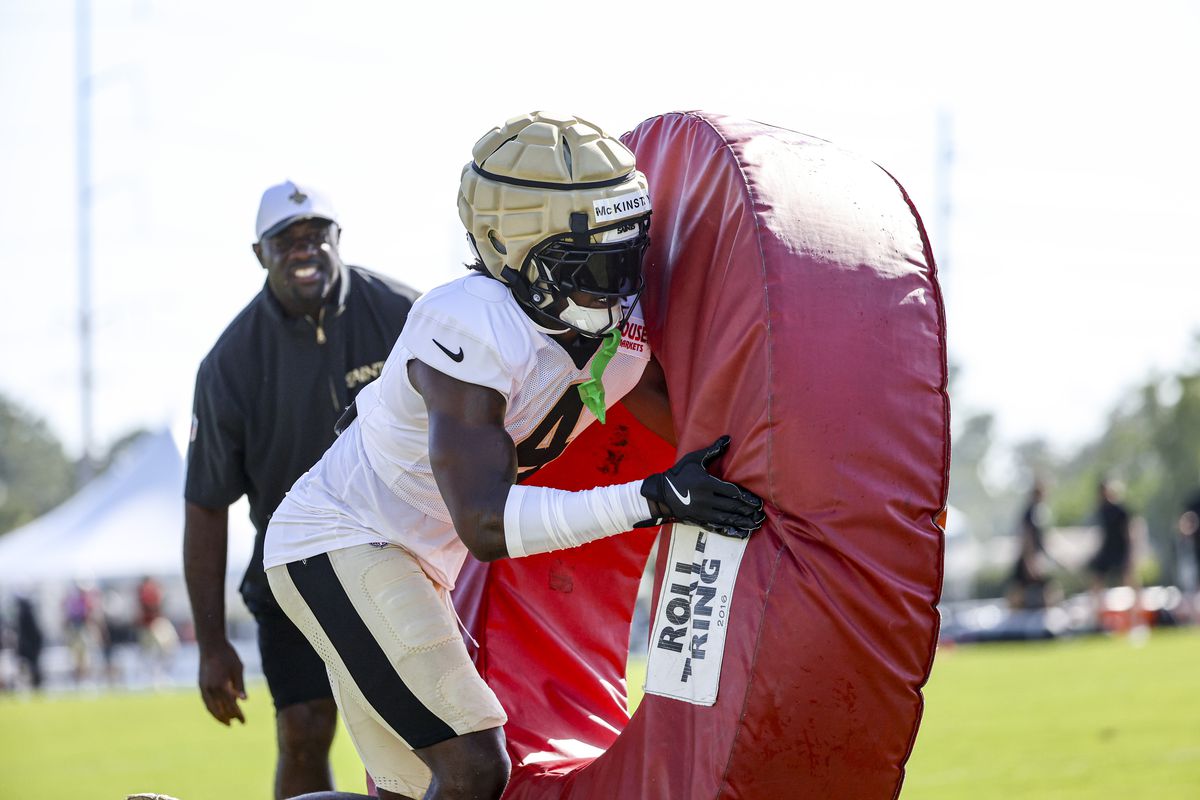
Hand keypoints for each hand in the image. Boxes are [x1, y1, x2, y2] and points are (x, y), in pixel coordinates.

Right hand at [198, 639, 246, 725]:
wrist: (211, 645)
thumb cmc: (227, 655)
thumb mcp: (238, 668)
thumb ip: (240, 686)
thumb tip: (244, 700)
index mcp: (221, 685)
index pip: (231, 706)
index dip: (238, 715)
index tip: (244, 722)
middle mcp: (211, 689)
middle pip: (220, 709)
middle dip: (229, 717)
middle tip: (236, 723)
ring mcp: (204, 688)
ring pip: (210, 708)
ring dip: (218, 716)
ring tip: (226, 722)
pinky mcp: (201, 685)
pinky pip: (206, 702)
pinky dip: (211, 709)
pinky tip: (216, 712)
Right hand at [639, 435, 765, 537]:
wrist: (660, 494)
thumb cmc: (678, 474)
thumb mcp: (694, 460)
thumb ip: (713, 451)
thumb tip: (728, 438)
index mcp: (706, 484)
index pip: (731, 492)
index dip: (746, 498)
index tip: (758, 502)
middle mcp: (706, 500)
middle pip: (732, 507)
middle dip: (748, 511)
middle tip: (761, 514)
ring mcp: (703, 512)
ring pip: (727, 519)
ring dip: (743, 522)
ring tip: (756, 523)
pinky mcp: (700, 521)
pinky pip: (718, 528)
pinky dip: (731, 531)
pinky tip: (742, 533)